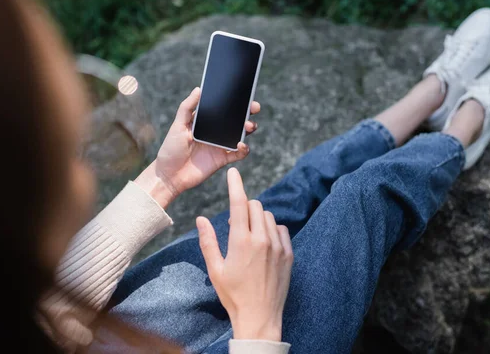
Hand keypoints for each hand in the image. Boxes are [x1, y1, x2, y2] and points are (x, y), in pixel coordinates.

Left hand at [135, 87, 259, 207]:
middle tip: (254, 107)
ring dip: (248, 128)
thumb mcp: (178, 125)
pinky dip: (244, 149)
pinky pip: (239, 153)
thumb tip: (198, 89)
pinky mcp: (223, 159)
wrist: (169, 175)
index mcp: (206, 121)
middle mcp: (215, 131)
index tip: (244, 95)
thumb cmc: (170, 148)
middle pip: (236, 119)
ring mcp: (220, 145)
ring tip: (249, 126)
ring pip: (240, 134)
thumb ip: (187, 107)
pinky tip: (241, 145)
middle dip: (247, 112)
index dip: (235, 101)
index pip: (223, 108)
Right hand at [197, 168, 293, 341]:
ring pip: (268, 216)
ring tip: (249, 237)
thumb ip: (208, 241)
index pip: (239, 203)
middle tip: (236, 224)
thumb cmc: (233, 295)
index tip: (233, 172)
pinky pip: (280, 229)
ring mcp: (278, 246)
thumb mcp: (215, 269)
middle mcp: (262, 239)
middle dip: (244, 207)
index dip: (235, 185)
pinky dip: (271, 229)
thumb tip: (201, 219)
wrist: (260, 317)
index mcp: (241, 241)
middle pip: (255, 206)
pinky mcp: (288, 254)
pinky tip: (264, 244)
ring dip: (257, 218)